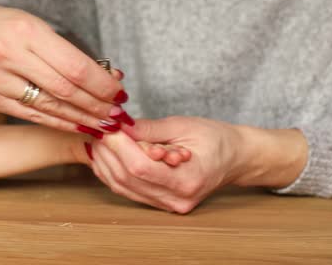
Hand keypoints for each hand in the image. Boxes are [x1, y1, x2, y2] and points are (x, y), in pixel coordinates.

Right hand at [0, 0, 131, 133]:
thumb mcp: (33, 26)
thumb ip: (65, 52)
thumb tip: (107, 78)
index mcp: (24, 31)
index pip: (74, 66)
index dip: (101, 85)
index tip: (119, 94)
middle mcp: (6, 55)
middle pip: (64, 90)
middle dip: (96, 106)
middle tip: (117, 116)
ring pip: (49, 107)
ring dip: (81, 119)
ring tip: (103, 125)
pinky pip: (31, 115)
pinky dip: (58, 122)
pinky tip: (77, 125)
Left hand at [90, 116, 307, 212]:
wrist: (234, 159)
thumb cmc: (216, 139)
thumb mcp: (184, 126)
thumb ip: (149, 129)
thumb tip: (119, 125)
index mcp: (188, 180)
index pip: (141, 167)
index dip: (119, 146)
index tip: (107, 126)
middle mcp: (176, 199)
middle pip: (127, 178)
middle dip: (108, 151)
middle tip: (98, 128)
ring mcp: (167, 205)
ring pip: (122, 187)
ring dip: (105, 161)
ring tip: (99, 138)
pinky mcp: (159, 203)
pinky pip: (126, 190)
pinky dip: (111, 171)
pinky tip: (104, 154)